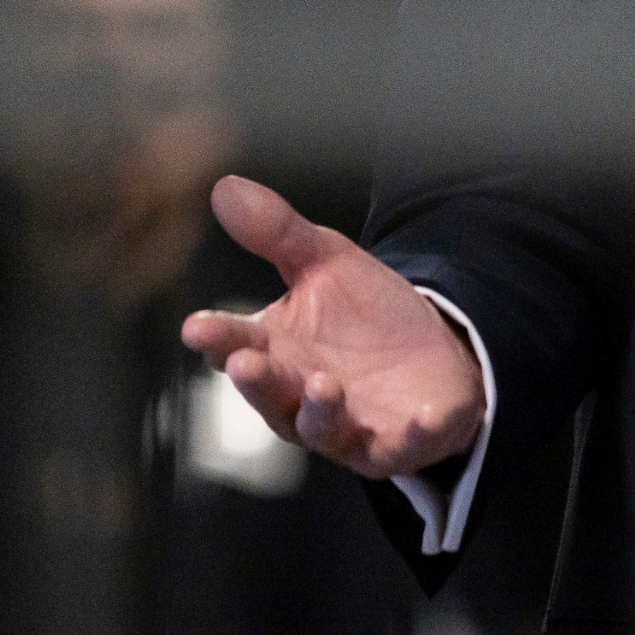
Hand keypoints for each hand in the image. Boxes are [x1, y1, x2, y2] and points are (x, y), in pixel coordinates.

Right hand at [178, 175, 484, 478]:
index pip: (237, 346)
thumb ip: (279, 233)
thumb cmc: (367, 315)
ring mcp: (347, 426)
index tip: (198, 326)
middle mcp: (301, 397)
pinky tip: (421, 418)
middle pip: (271, 394)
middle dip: (258, 381)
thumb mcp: (328, 263)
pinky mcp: (396, 444)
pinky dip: (411, 435)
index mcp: (277, 351)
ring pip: (322, 429)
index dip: (217, 338)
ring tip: (325, 383)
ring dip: (321, 410)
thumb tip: (226, 187)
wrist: (436, 351)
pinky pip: (401, 447)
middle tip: (246, 362)